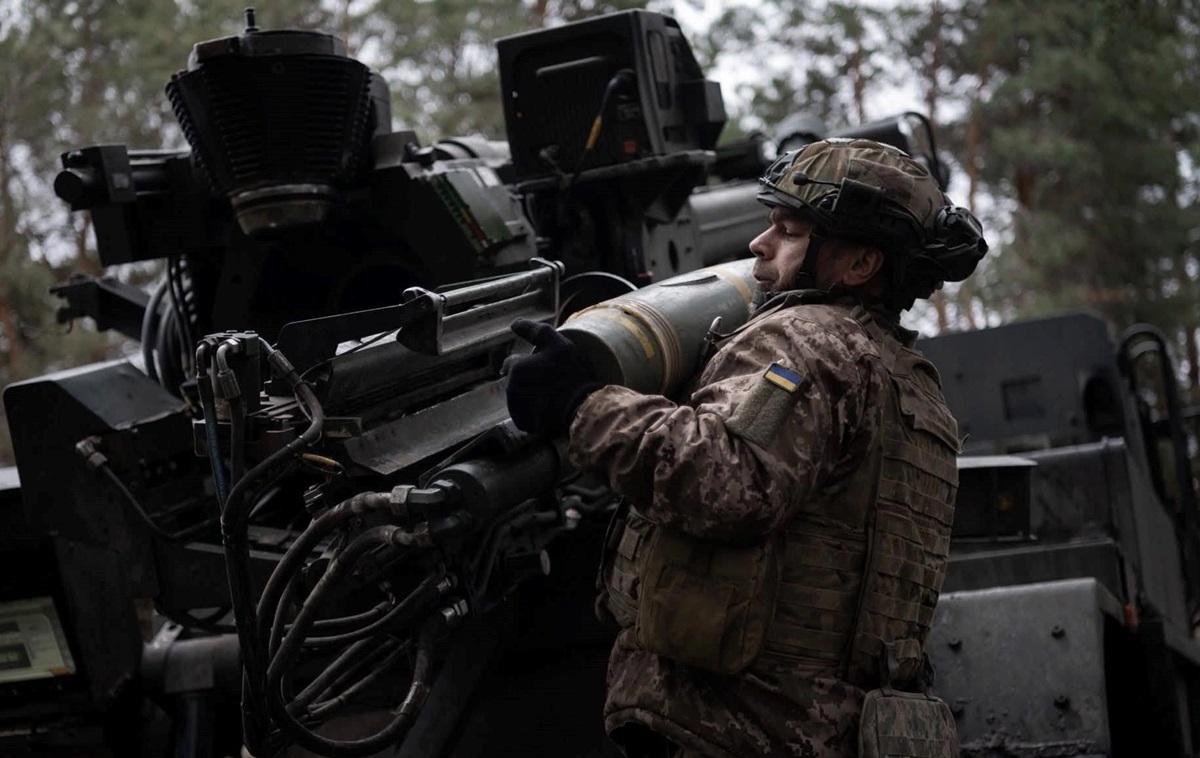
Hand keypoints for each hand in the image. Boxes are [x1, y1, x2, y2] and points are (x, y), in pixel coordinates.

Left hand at [502, 317, 600, 437]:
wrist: (580, 408)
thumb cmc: (570, 374)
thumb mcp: (558, 344)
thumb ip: (536, 331)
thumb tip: (514, 323)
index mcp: (517, 369)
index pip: (512, 363)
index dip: (526, 362)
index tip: (540, 365)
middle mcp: (511, 389)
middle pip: (515, 381)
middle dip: (527, 379)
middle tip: (549, 380)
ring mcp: (516, 409)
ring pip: (518, 396)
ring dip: (529, 393)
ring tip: (550, 394)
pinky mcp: (523, 423)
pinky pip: (524, 413)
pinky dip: (532, 410)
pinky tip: (548, 407)